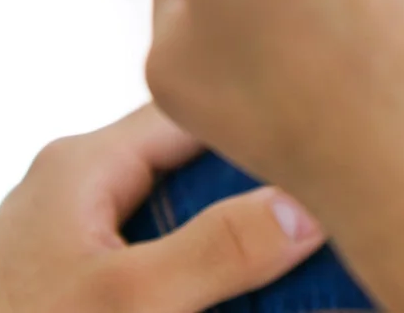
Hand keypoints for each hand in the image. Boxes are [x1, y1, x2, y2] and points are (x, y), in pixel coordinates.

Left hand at [0, 104, 324, 312]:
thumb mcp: (129, 298)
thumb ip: (218, 249)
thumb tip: (308, 207)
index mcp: (86, 162)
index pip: (198, 111)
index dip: (265, 121)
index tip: (332, 142)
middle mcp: (80, 186)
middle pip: (196, 173)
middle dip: (259, 200)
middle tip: (326, 222)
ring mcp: (73, 238)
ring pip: (180, 224)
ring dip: (232, 250)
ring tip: (297, 270)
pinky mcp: (71, 284)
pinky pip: (154, 266)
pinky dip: (196, 282)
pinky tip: (234, 302)